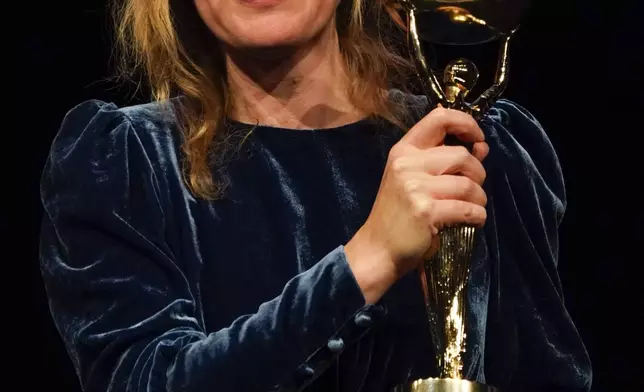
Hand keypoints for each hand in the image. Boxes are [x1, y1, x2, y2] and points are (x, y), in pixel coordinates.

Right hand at [344, 107, 488, 303]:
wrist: (377, 249)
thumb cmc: (398, 215)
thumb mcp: (414, 180)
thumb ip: (445, 161)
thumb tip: (481, 146)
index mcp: (403, 151)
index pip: (440, 118)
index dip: (466, 124)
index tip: (478, 139)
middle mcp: (407, 164)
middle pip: (462, 156)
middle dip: (478, 174)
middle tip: (472, 191)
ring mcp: (415, 188)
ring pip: (469, 184)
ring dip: (479, 199)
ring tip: (471, 209)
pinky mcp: (426, 211)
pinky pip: (468, 209)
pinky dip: (477, 217)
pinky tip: (471, 222)